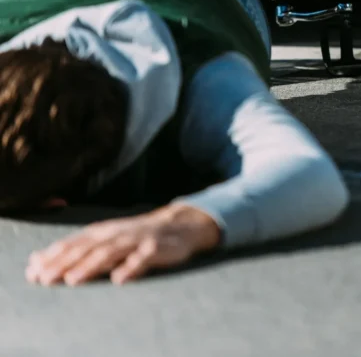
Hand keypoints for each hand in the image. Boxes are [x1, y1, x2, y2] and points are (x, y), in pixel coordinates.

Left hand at [25, 204, 221, 285]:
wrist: (182, 224)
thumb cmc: (137, 236)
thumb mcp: (106, 239)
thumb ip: (75, 249)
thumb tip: (34, 260)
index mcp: (103, 232)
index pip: (73, 243)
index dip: (52, 257)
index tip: (33, 272)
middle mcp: (117, 233)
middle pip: (87, 248)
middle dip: (64, 263)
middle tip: (46, 279)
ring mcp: (137, 240)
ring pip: (111, 252)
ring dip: (91, 265)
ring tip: (74, 279)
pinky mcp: (157, 249)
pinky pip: (144, 259)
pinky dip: (131, 267)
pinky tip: (120, 279)